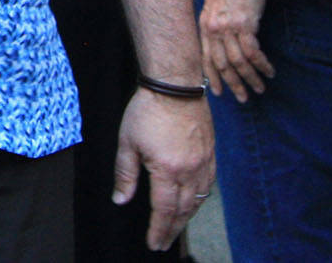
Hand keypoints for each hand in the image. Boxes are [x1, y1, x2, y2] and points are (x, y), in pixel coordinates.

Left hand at [112, 89, 214, 250]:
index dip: (158, 229)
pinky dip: (200, 198)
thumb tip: (120, 200)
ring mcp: (204, 163)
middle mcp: (190, 171)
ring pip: (198, 199)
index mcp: (167, 170)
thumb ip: (125, 174)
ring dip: (187, 216)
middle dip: (173, 229)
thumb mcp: (127, 142)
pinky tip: (193, 202)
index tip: (154, 243)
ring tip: (176, 227)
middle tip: (164, 243)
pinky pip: (208, 184)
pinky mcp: (211, 153)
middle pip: (183, 210)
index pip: (164, 210)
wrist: (175, 86)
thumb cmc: (147, 111)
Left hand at [200, 0, 272, 102]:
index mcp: (204, 27)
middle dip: (234, 84)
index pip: (206, 59)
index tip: (218, 93)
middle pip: (223, 64)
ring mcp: (229, 28)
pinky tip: (268, 71)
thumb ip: (214, 28)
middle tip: (244, 97)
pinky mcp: (245, 25)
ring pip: (239, 62)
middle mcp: (214, 30)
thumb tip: (221, 47)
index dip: (212, 77)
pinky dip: (261, 64)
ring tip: (260, 88)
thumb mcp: (212, 9)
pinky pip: (253, 52)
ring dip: (251, 77)